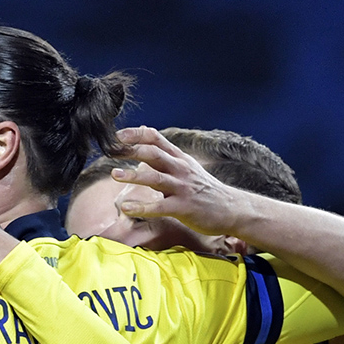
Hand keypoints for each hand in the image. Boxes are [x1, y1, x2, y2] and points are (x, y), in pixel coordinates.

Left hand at [110, 126, 246, 236]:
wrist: (232, 208)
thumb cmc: (205, 189)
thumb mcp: (186, 166)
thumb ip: (164, 154)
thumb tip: (143, 136)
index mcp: (179, 159)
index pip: (156, 139)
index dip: (136, 135)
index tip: (117, 135)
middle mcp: (180, 169)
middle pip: (154, 154)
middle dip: (131, 150)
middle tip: (111, 150)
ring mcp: (182, 188)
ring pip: (155, 178)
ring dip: (133, 175)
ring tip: (114, 174)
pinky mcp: (184, 207)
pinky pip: (159, 207)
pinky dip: (141, 207)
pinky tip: (126, 208)